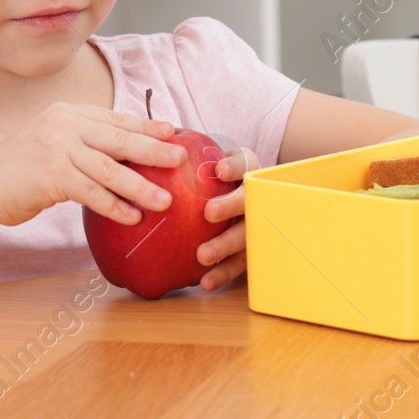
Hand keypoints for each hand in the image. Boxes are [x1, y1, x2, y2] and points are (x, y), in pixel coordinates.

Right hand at [0, 103, 185, 226]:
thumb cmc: (20, 168)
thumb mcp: (53, 142)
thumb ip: (85, 143)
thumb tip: (129, 156)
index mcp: (70, 113)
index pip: (117, 118)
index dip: (147, 126)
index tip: (173, 132)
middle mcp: (65, 124)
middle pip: (120, 139)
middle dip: (154, 151)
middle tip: (181, 160)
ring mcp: (57, 148)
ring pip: (111, 169)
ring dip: (141, 186)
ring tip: (166, 200)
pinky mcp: (51, 176)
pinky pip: (92, 193)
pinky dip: (115, 207)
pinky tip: (132, 218)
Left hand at [196, 146, 258, 289]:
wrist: (241, 200)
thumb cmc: (213, 179)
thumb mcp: (206, 158)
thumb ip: (187, 149)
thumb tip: (160, 135)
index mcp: (247, 171)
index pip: (245, 163)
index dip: (235, 165)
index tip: (219, 169)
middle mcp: (257, 197)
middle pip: (250, 201)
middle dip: (232, 206)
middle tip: (209, 213)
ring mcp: (258, 225)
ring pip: (248, 236)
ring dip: (226, 246)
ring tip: (202, 255)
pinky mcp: (252, 250)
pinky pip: (240, 264)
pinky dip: (224, 273)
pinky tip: (205, 282)